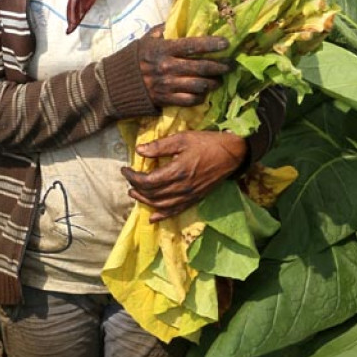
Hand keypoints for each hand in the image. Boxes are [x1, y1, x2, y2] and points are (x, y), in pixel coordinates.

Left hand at [121, 131, 247, 221]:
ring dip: (145, 202)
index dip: (133, 177)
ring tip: (135, 194)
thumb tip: (139, 150)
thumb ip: (159, 146)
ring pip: (161, 206)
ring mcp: (189, 196)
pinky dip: (162, 216)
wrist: (231, 154)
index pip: (148, 181)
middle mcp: (182, 188)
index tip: (125, 169)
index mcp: (177, 172)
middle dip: (136, 188)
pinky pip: (176, 211)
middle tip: (129, 180)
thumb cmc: (207, 143)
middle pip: (152, 194)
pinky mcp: (195, 199)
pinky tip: (153, 217)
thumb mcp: (182, 139)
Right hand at [136, 26, 230, 107]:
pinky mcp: (166, 99)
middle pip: (201, 67)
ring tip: (219, 79)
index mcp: (163, 49)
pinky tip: (203, 92)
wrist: (116, 84)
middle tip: (230, 64)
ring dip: (213, 83)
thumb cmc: (134, 58)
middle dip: (220, 66)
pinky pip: (190, 100)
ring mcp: (167, 85)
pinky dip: (200, 97)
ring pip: (199, 85)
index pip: (192, 45)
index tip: (226, 43)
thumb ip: (163, 30)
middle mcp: (167, 67)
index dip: (211, 44)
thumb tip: (178, 19)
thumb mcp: (146, 40)